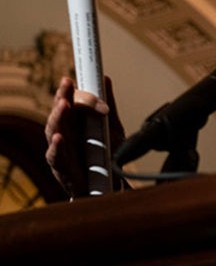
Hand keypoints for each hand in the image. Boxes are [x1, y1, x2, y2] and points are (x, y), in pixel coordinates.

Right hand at [44, 76, 124, 197]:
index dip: (71, 92)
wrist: (108, 186)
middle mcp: (65, 134)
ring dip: (58, 117)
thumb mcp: (112, 127)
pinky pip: (57, 158)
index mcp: (75, 123)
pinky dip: (57, 148)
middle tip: (66, 84)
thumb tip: (105, 78)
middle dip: (62, 97)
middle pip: (59, 113)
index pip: (69, 103)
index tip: (71, 79)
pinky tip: (59, 137)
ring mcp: (61, 152)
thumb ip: (108, 105)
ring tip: (64, 104)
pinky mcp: (62, 170)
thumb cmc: (105, 156)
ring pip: (54, 131)